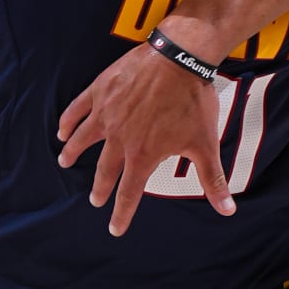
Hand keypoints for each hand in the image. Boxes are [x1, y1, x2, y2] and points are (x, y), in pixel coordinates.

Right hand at [57, 40, 230, 236]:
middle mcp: (120, 138)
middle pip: (104, 170)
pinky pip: (78, 109)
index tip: (115, 229)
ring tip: (65, 161)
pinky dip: (68, 121)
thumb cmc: (193, 102)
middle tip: (95, 199)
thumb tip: (228, 210)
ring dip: (73, 152)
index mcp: (143, 154)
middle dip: (100, 188)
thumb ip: (213, 180)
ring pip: (83, 139)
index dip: (122, 213)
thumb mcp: (206, 145)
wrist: (179, 60)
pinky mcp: (101, 91)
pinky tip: (61, 130)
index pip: (129, 192)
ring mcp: (107, 114)